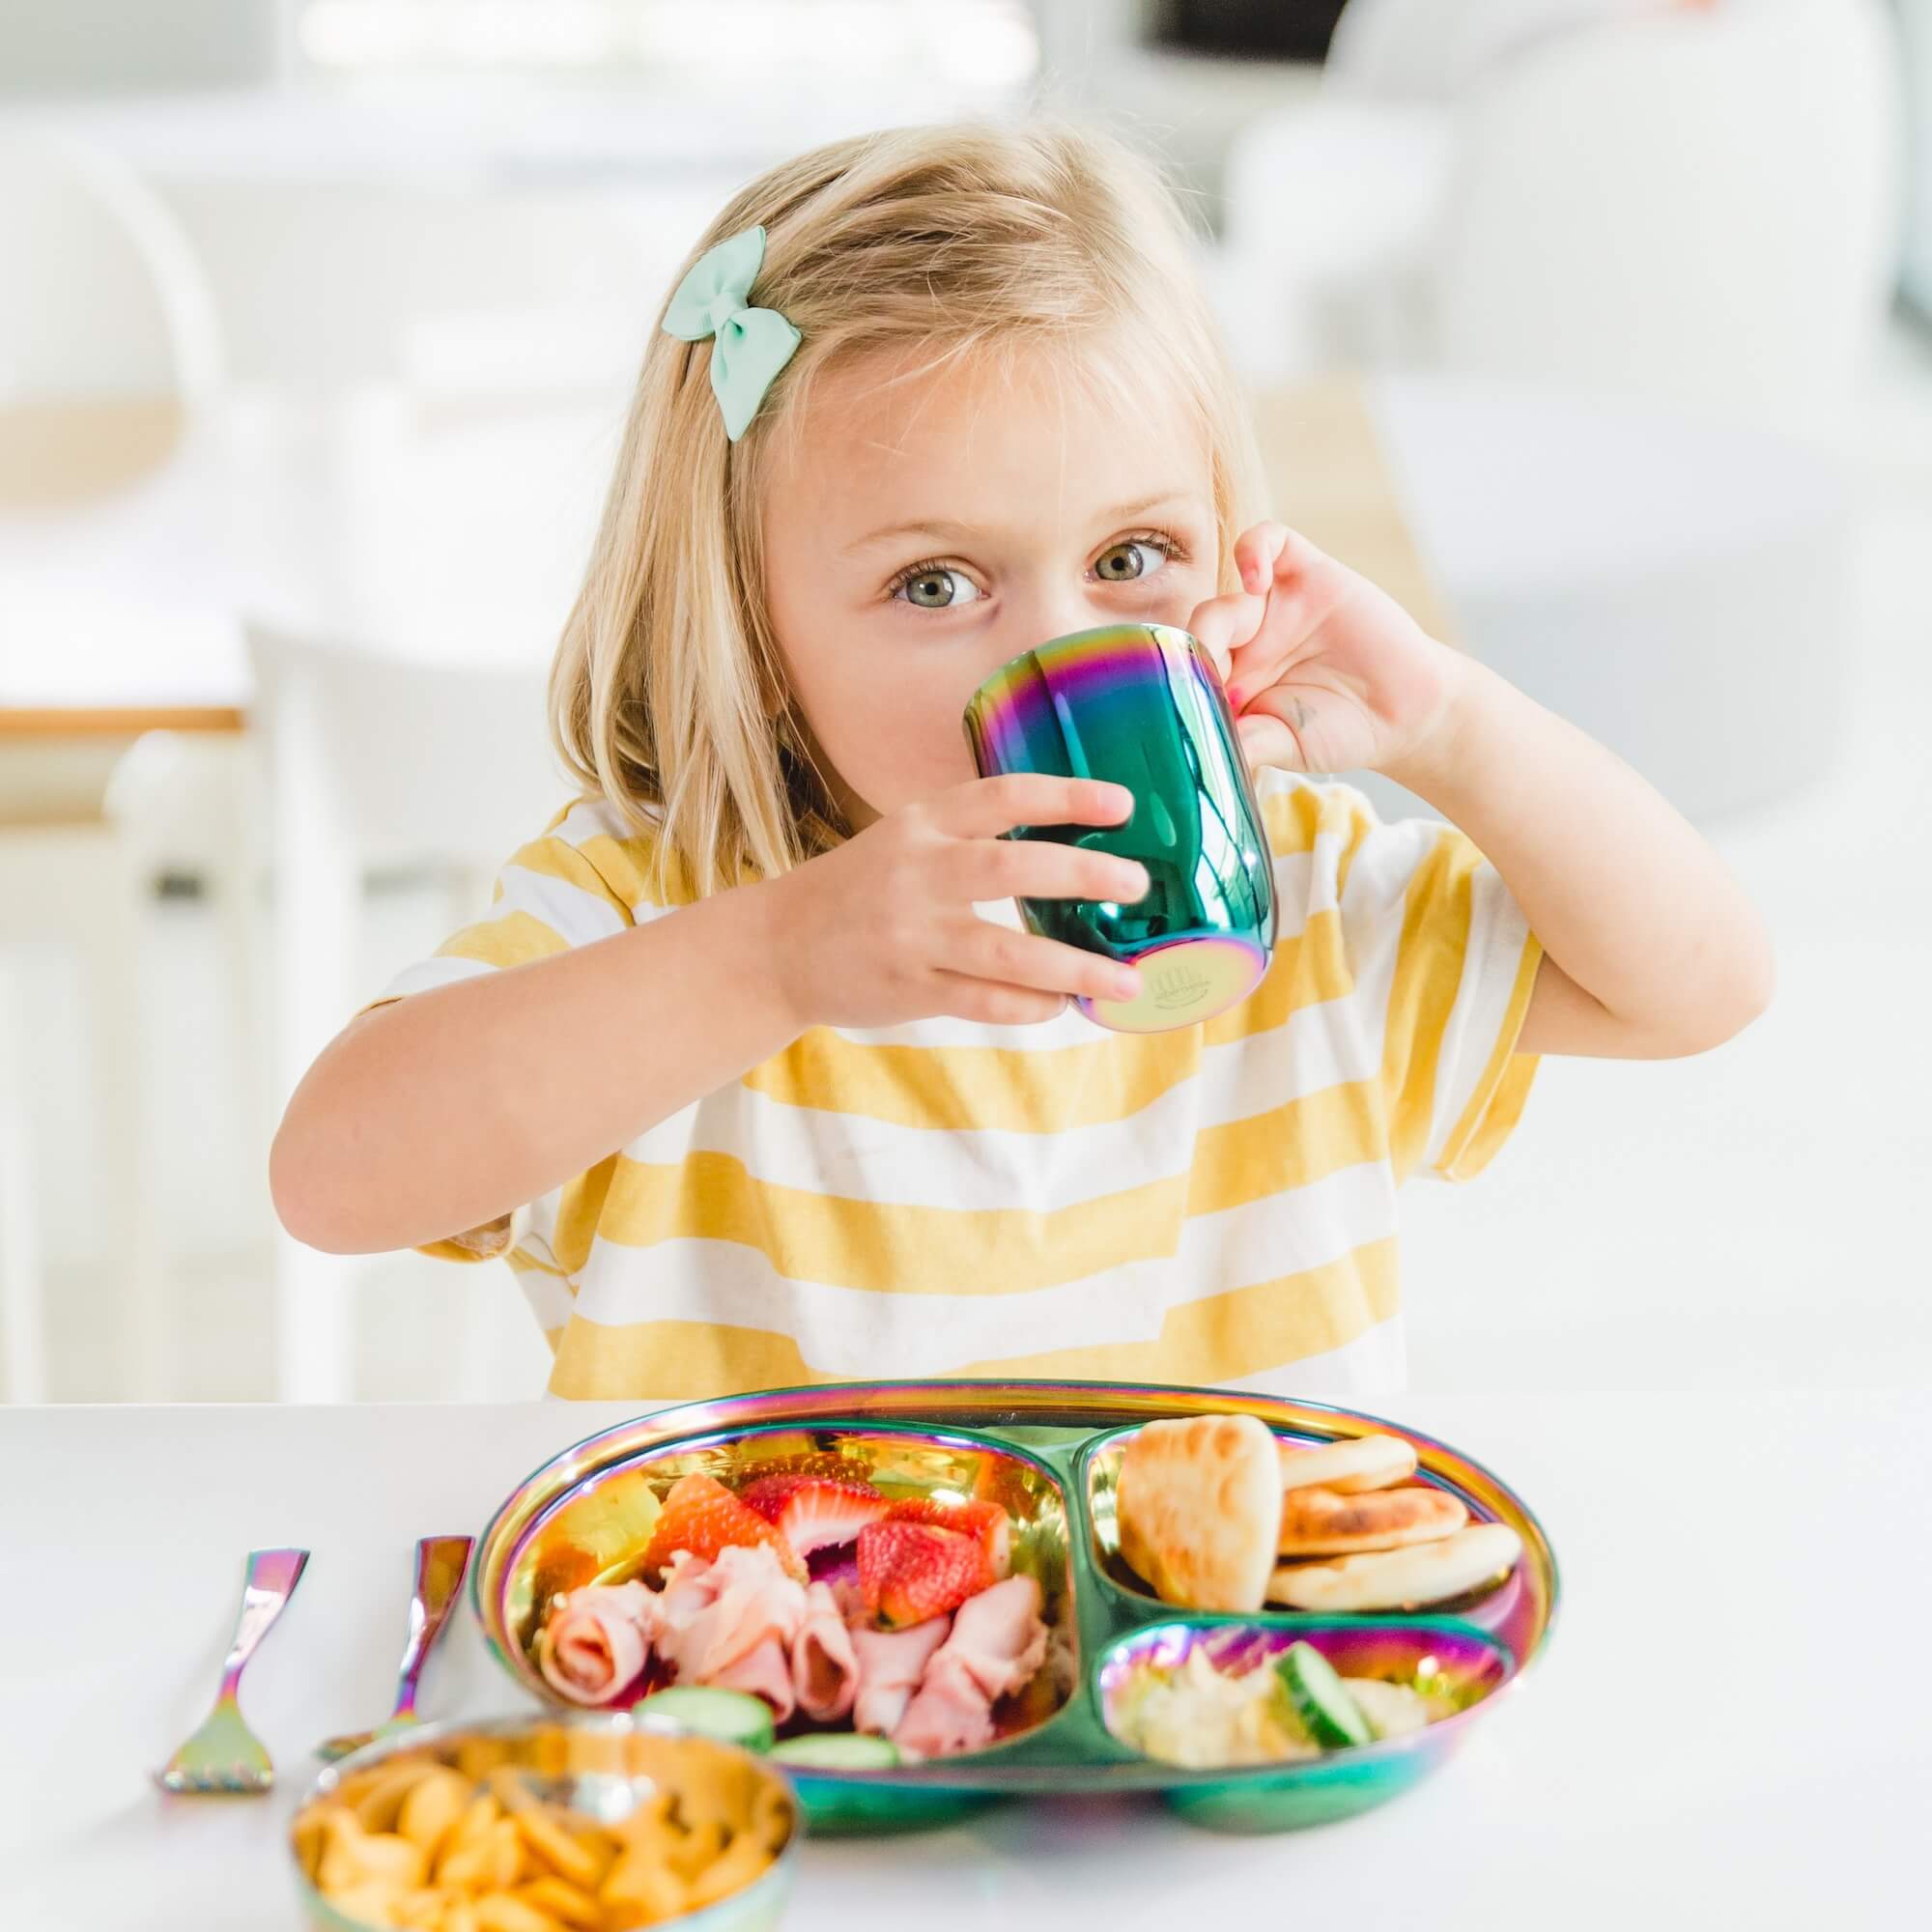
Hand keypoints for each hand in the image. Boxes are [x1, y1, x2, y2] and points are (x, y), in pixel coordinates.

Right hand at [763, 774, 1149, 1028]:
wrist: (776, 947)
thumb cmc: (859, 890)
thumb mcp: (905, 841)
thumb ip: (970, 840)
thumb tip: (1072, 854)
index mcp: (922, 824)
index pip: (1004, 796)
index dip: (1066, 797)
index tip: (1123, 805)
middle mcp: (917, 872)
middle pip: (1010, 868)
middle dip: (1082, 875)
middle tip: (1137, 884)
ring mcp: (911, 934)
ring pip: (1007, 950)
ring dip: (1075, 967)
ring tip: (1128, 979)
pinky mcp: (908, 988)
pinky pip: (984, 1001)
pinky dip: (1031, 1005)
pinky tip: (1063, 1004)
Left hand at [1189, 523, 1466, 779]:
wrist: (1405, 713)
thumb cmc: (1341, 732)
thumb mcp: (1283, 745)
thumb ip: (1244, 741)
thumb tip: (1199, 745)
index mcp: (1230, 680)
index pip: (1186, 665)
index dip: (1180, 677)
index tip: (1191, 702)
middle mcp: (1247, 640)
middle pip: (1199, 631)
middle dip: (1198, 653)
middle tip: (1215, 680)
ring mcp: (1276, 605)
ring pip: (1227, 591)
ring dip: (1222, 619)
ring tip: (1236, 645)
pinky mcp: (1309, 573)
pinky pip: (1270, 541)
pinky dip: (1253, 549)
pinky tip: (1256, 579)